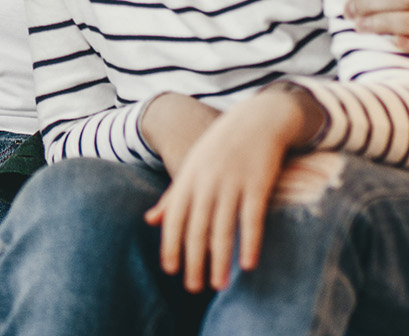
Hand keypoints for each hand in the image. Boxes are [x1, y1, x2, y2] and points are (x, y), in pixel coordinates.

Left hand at [145, 86, 318, 292]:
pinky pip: (252, 218)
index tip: (170, 270)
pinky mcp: (258, 183)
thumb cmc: (220, 147)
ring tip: (218, 285)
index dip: (171, 245)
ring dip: (220, 260)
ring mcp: (233, 182)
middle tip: (193, 288)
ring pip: (222, 228)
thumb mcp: (192, 166)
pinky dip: (249, 242)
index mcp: (188, 178)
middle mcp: (207, 182)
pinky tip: (247, 264)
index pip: (175, 218)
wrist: (257, 119)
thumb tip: (149, 221)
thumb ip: (173, 196)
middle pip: (197, 228)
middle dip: (193, 261)